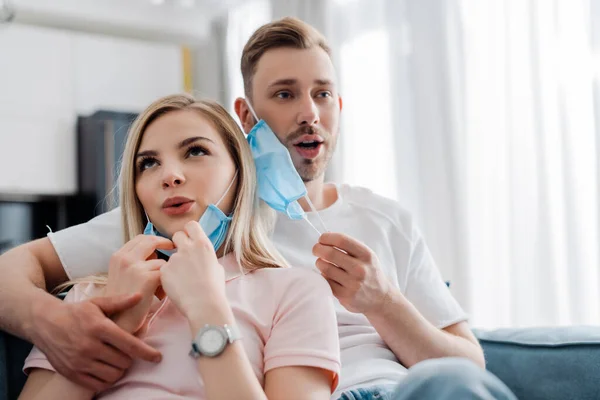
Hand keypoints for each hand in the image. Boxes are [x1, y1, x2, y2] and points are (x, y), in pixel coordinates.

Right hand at [30, 294, 161, 391]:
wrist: (45, 323)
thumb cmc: (75, 312)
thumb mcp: (97, 303)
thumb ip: (119, 301)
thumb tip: (140, 296)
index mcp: (99, 328)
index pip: (129, 344)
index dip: (146, 352)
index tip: (157, 357)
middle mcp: (90, 346)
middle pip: (124, 361)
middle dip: (130, 357)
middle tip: (127, 351)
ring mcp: (80, 362)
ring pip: (113, 375)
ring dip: (120, 369)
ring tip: (117, 359)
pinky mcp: (72, 373)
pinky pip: (99, 384)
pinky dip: (108, 379)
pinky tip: (107, 370)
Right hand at [106, 235, 173, 332]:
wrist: (118, 321)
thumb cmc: (124, 301)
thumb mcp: (122, 275)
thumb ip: (136, 261)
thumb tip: (156, 252)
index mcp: (117, 256)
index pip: (140, 238)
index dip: (155, 240)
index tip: (165, 244)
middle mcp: (124, 258)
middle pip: (150, 241)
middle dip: (165, 243)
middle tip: (175, 249)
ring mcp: (134, 267)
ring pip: (161, 261)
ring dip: (166, 273)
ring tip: (161, 289)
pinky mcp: (146, 278)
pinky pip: (165, 273)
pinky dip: (166, 285)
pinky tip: (160, 296)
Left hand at [160, 221, 225, 319]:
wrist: (204, 304)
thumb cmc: (215, 288)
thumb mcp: (217, 267)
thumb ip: (207, 257)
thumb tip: (203, 257)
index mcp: (203, 244)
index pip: (191, 225)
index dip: (189, 232)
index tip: (189, 240)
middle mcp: (188, 247)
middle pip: (177, 235)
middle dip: (178, 244)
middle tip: (182, 257)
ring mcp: (174, 258)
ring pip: (170, 256)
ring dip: (174, 264)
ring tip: (182, 280)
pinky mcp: (164, 270)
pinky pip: (164, 269)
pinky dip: (168, 276)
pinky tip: (175, 286)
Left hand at [312, 232, 391, 314]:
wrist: (380, 298)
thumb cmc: (369, 272)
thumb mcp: (366, 256)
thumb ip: (349, 247)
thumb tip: (325, 238)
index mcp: (366, 255)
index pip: (341, 240)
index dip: (327, 237)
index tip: (322, 239)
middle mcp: (360, 269)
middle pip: (330, 253)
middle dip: (318, 249)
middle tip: (316, 249)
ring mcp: (352, 284)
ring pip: (325, 268)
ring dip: (319, 263)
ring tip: (322, 262)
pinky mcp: (345, 296)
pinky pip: (326, 281)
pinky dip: (324, 276)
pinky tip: (328, 275)